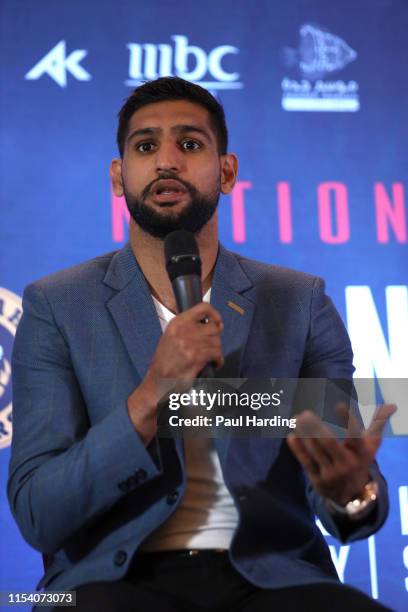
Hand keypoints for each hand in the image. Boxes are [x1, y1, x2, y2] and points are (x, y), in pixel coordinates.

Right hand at [127, 303, 223, 443]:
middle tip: (212, 346)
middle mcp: (183, 331)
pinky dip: (219, 360)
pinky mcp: (195, 358)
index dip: (215, 314)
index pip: (202, 308)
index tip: (218, 322)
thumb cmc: (165, 362)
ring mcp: (189, 344)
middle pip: (213, 328)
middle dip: (216, 339)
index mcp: (177, 323)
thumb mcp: (171, 337)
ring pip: (216, 342)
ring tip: (211, 357)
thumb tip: (211, 323)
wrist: (157, 381)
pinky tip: (214, 364)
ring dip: (217, 351)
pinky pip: (216, 354)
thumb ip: (188, 328)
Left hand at [287, 403, 395, 505]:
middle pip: (329, 442)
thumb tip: (391, 405)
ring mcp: (331, 473)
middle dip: (316, 427)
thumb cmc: (359, 460)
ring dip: (303, 433)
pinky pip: (305, 461)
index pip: (355, 435)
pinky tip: (292, 435)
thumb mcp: (370, 445)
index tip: (339, 404)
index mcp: (361, 453)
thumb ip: (378, 423)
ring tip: (296, 418)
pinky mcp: (317, 479)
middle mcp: (347, 464)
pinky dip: (297, 448)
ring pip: (314, 450)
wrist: (350, 495)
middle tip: (306, 412)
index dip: (348, 420)